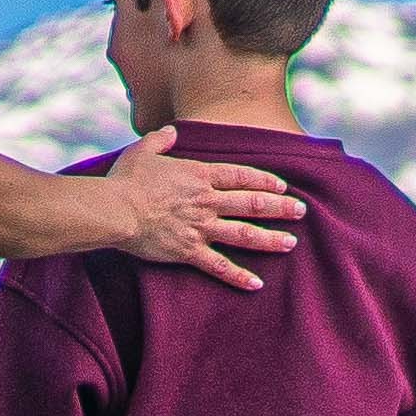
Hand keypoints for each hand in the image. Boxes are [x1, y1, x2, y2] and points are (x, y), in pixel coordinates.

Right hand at [107, 154, 310, 285]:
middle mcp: (206, 201)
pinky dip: (238, 276)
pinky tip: (257, 284)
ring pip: (244, 234)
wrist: (114, 210)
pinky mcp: (188, 251)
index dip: (264, 180)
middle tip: (301, 212)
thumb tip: (170, 132)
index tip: (283, 185)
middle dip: (280, 208)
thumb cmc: (125, 180)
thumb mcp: (142, 151)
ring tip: (291, 243)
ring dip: (270, 239)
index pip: (240, 176)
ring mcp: (200, 227)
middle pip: (251, 204)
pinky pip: (219, 266)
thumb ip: (160, 140)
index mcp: (199, 176)